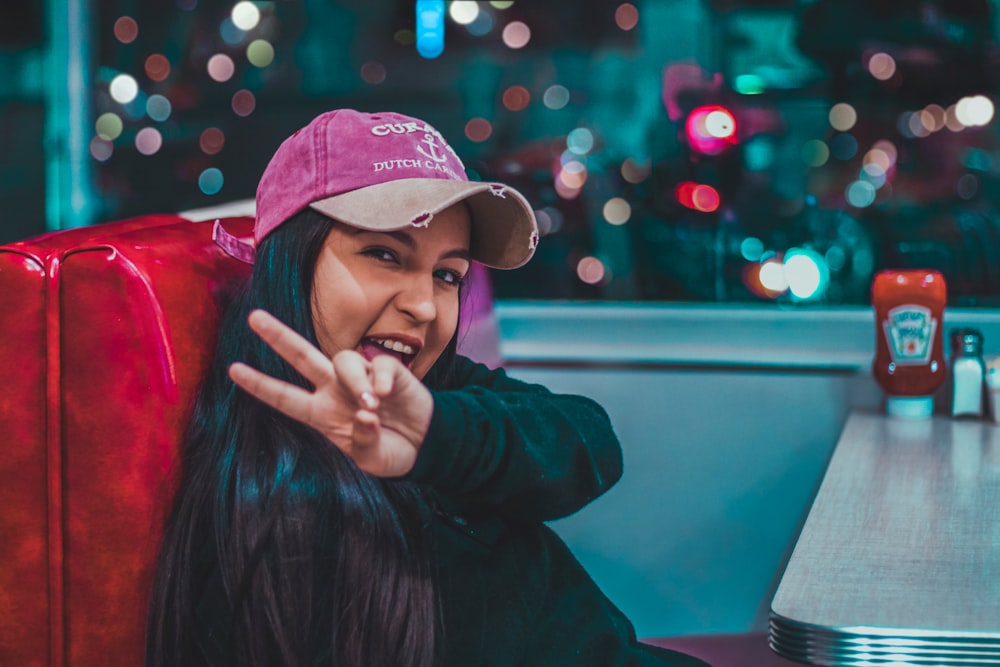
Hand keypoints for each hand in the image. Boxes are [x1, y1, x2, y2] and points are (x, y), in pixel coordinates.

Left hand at [227, 309, 433, 476]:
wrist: (425, 444)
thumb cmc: (392, 451)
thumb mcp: (375, 460)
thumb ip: (365, 443)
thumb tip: (365, 414)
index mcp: (322, 414)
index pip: (285, 397)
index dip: (260, 384)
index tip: (233, 370)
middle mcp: (335, 390)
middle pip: (302, 356)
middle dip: (278, 337)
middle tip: (254, 318)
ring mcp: (361, 378)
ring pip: (343, 360)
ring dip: (355, 380)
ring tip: (372, 404)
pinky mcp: (388, 369)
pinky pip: (379, 364)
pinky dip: (382, 379)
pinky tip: (388, 395)